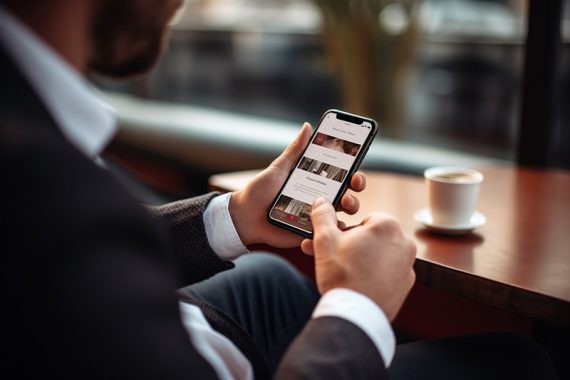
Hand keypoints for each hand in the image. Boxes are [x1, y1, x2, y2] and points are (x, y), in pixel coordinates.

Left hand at [229, 123, 366, 247]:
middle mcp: (319, 199)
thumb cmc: (260, 191)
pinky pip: (328, 233)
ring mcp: (316, 217)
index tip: (356, 165)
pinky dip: (336, 229)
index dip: (353, 171)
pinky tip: (336, 224)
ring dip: (350, 206)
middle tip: (353, 183)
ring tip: (343, 202)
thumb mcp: (279, 168)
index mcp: (315, 182)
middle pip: (348, 193)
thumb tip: (307, 126)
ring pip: (342, 213)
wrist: (244, 216)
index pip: (341, 175)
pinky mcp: (310, 233)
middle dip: (356, 187)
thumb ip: (295, 150)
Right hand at [301, 198, 415, 320]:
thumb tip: (321, 201)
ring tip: (347, 273)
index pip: (366, 220)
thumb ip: (323, 216)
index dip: (349, 231)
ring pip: (381, 255)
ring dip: (365, 259)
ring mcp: (408, 265)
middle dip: (357, 246)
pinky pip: (388, 273)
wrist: (354, 314)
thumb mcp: (325, 240)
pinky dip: (376, 276)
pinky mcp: (406, 284)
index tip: (340, 244)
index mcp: (387, 226)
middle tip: (339, 259)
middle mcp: (404, 242)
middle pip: (375, 238)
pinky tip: (359, 284)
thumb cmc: (341, 275)